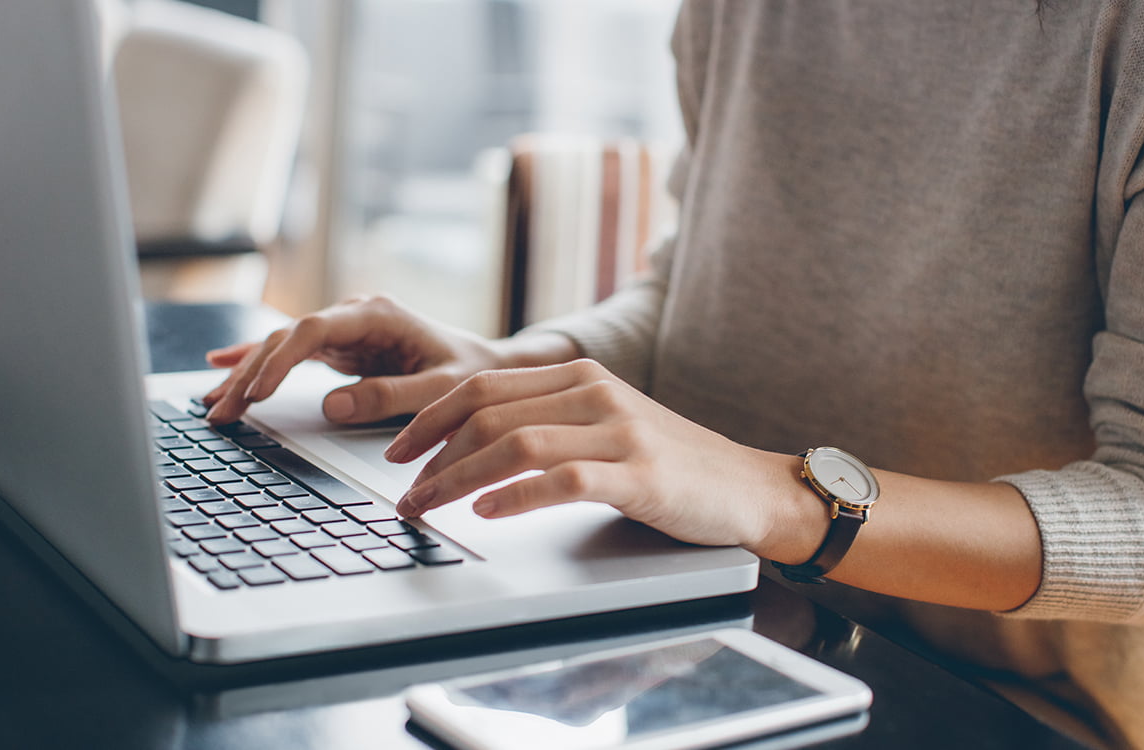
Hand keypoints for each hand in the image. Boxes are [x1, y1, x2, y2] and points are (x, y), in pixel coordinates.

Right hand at [202, 295, 566, 425]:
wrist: (487, 366)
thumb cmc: (471, 375)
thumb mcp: (441, 389)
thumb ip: (391, 396)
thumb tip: (332, 406)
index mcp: (378, 314)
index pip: (314, 330)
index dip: (280, 359)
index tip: (256, 391)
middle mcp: (354, 315)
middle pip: (287, 338)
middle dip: (249, 374)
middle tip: (221, 411)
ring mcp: (344, 329)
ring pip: (281, 346)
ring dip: (245, 375)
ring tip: (212, 406)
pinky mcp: (340, 347)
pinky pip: (290, 353)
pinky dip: (256, 362)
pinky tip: (220, 366)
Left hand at [386, 359, 818, 553]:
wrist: (746, 487)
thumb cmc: (669, 464)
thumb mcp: (605, 425)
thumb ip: (549, 421)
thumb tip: (470, 445)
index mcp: (580, 376)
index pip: (483, 385)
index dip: (429, 418)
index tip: (396, 451)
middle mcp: (595, 393)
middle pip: (488, 411)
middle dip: (431, 453)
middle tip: (403, 491)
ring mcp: (619, 432)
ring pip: (515, 443)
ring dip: (458, 479)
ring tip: (428, 506)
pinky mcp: (639, 475)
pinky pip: (563, 480)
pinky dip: (515, 496)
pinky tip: (486, 511)